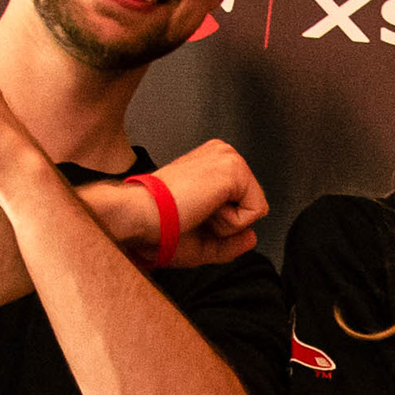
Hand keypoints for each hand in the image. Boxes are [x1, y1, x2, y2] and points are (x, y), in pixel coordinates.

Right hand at [106, 139, 266, 269]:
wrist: (139, 216)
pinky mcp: (233, 168)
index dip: (219, 222)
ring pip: (255, 208)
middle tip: (193, 214)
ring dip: (226, 224)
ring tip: (197, 210)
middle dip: (225, 223)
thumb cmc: (158, 226)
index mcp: (211, 161)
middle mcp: (222, 153)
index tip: (189, 213)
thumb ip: (231, 241)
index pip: (241, 202)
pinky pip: (255, 212)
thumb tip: (253, 238)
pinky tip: (203, 210)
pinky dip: (230, 223)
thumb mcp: (202, 241)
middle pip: (251, 205)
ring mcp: (228, 157)